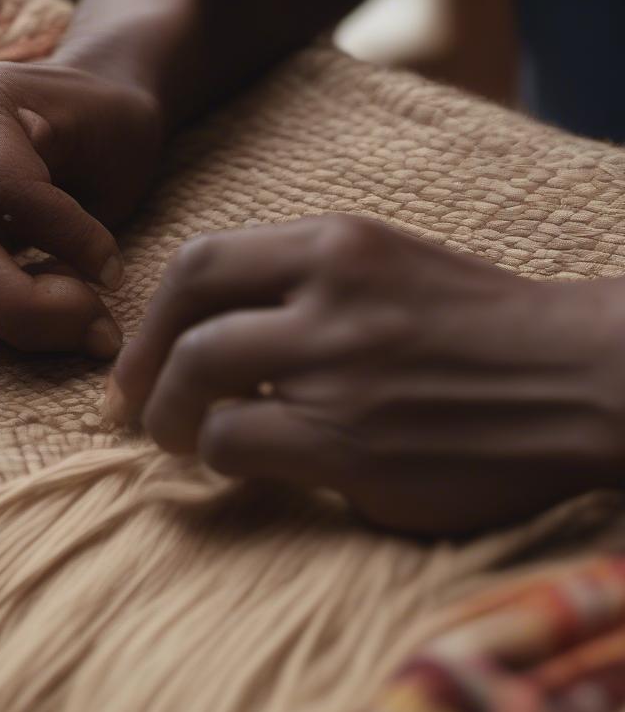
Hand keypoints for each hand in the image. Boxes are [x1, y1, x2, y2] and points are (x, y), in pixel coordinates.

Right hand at [0, 61, 161, 355]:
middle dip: (40, 310)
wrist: (70, 115)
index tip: (116, 273)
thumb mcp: (109, 143)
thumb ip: (80, 211)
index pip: (7, 187)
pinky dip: (14, 312)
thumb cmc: (99, 118)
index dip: (69, 240)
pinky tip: (54, 296)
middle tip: (103, 334)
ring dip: (32, 318)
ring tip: (85, 304)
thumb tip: (86, 286)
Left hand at [106, 215, 624, 533]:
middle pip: (186, 326)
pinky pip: (240, 446)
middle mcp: (331, 299)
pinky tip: (242, 466)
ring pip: (200, 387)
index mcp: (336, 245)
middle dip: (141, 374)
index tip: (138, 354)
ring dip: (170, 422)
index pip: (198, 262)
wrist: (582, 380)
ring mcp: (341, 372)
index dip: (151, 317)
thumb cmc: (478, 328)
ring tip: (180, 442)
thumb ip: (299, 284)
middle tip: (132, 409)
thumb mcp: (388, 266)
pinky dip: (222, 458)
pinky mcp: (353, 447)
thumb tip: (207, 327)